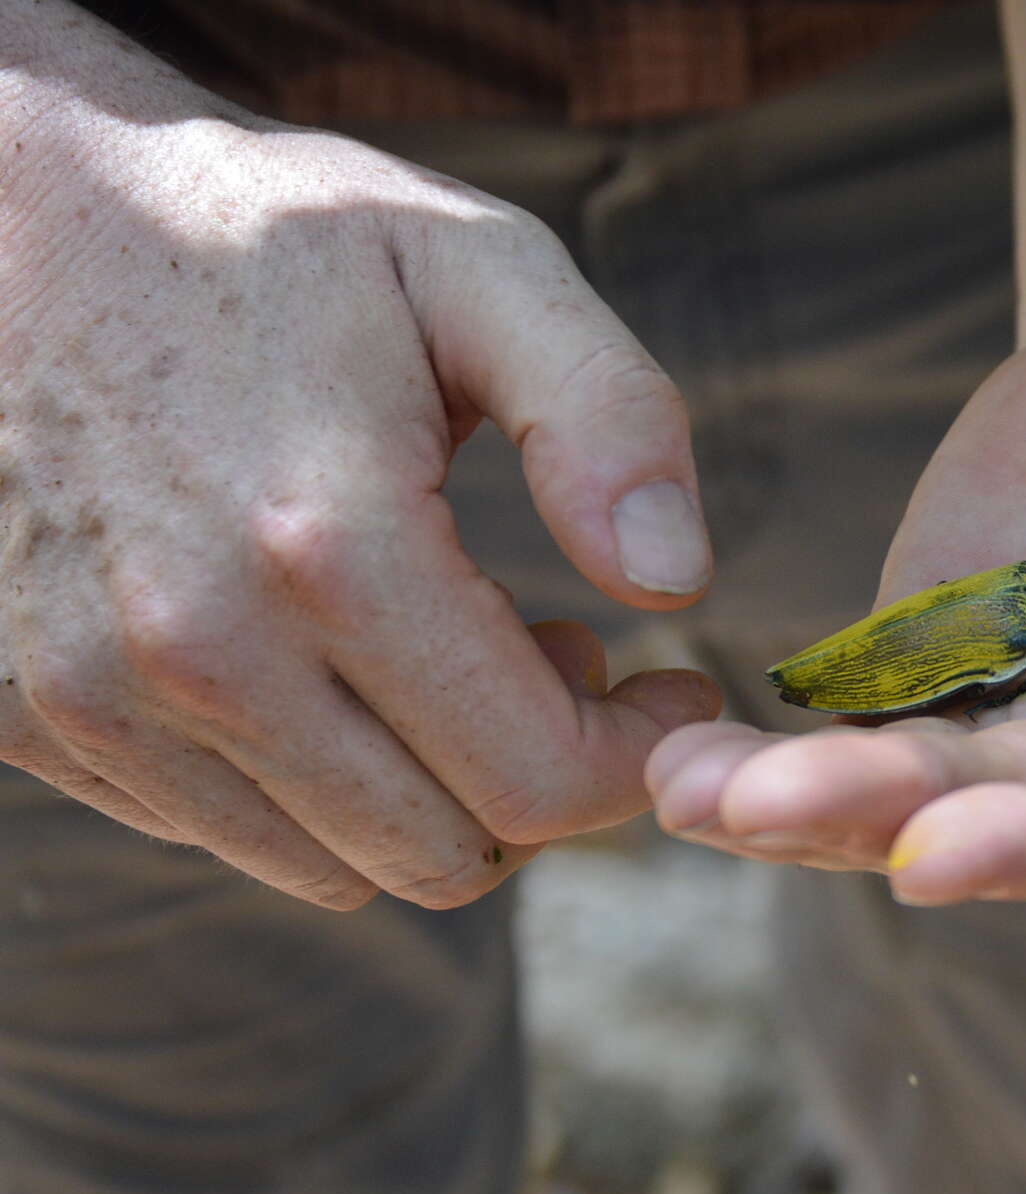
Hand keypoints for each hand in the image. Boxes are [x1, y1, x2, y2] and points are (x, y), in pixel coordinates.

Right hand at [0, 8, 718, 909]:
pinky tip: (330, 658)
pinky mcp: (30, 718)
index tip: (671, 681)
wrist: (16, 211)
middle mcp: (194, 651)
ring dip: (431, 791)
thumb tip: (676, 582)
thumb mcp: (475, 266)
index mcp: (329, 545)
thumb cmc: (272, 234)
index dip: (635, 756)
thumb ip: (607, 416)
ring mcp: (94, 697)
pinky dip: (313, 785)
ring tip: (451, 647)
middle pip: (448, 854)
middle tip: (565, 657)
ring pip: (340, 867)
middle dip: (544, 780)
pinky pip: (224, 833)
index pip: (539, 782)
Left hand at [647, 287, 1025, 906]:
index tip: (956, 852)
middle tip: (772, 810)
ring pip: (915, 803)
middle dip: (898, 823)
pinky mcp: (946, 706)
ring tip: (686, 786)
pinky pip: (851, 749)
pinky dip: (766, 758)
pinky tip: (672, 750)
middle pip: (1022, 825)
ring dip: (802, 807)